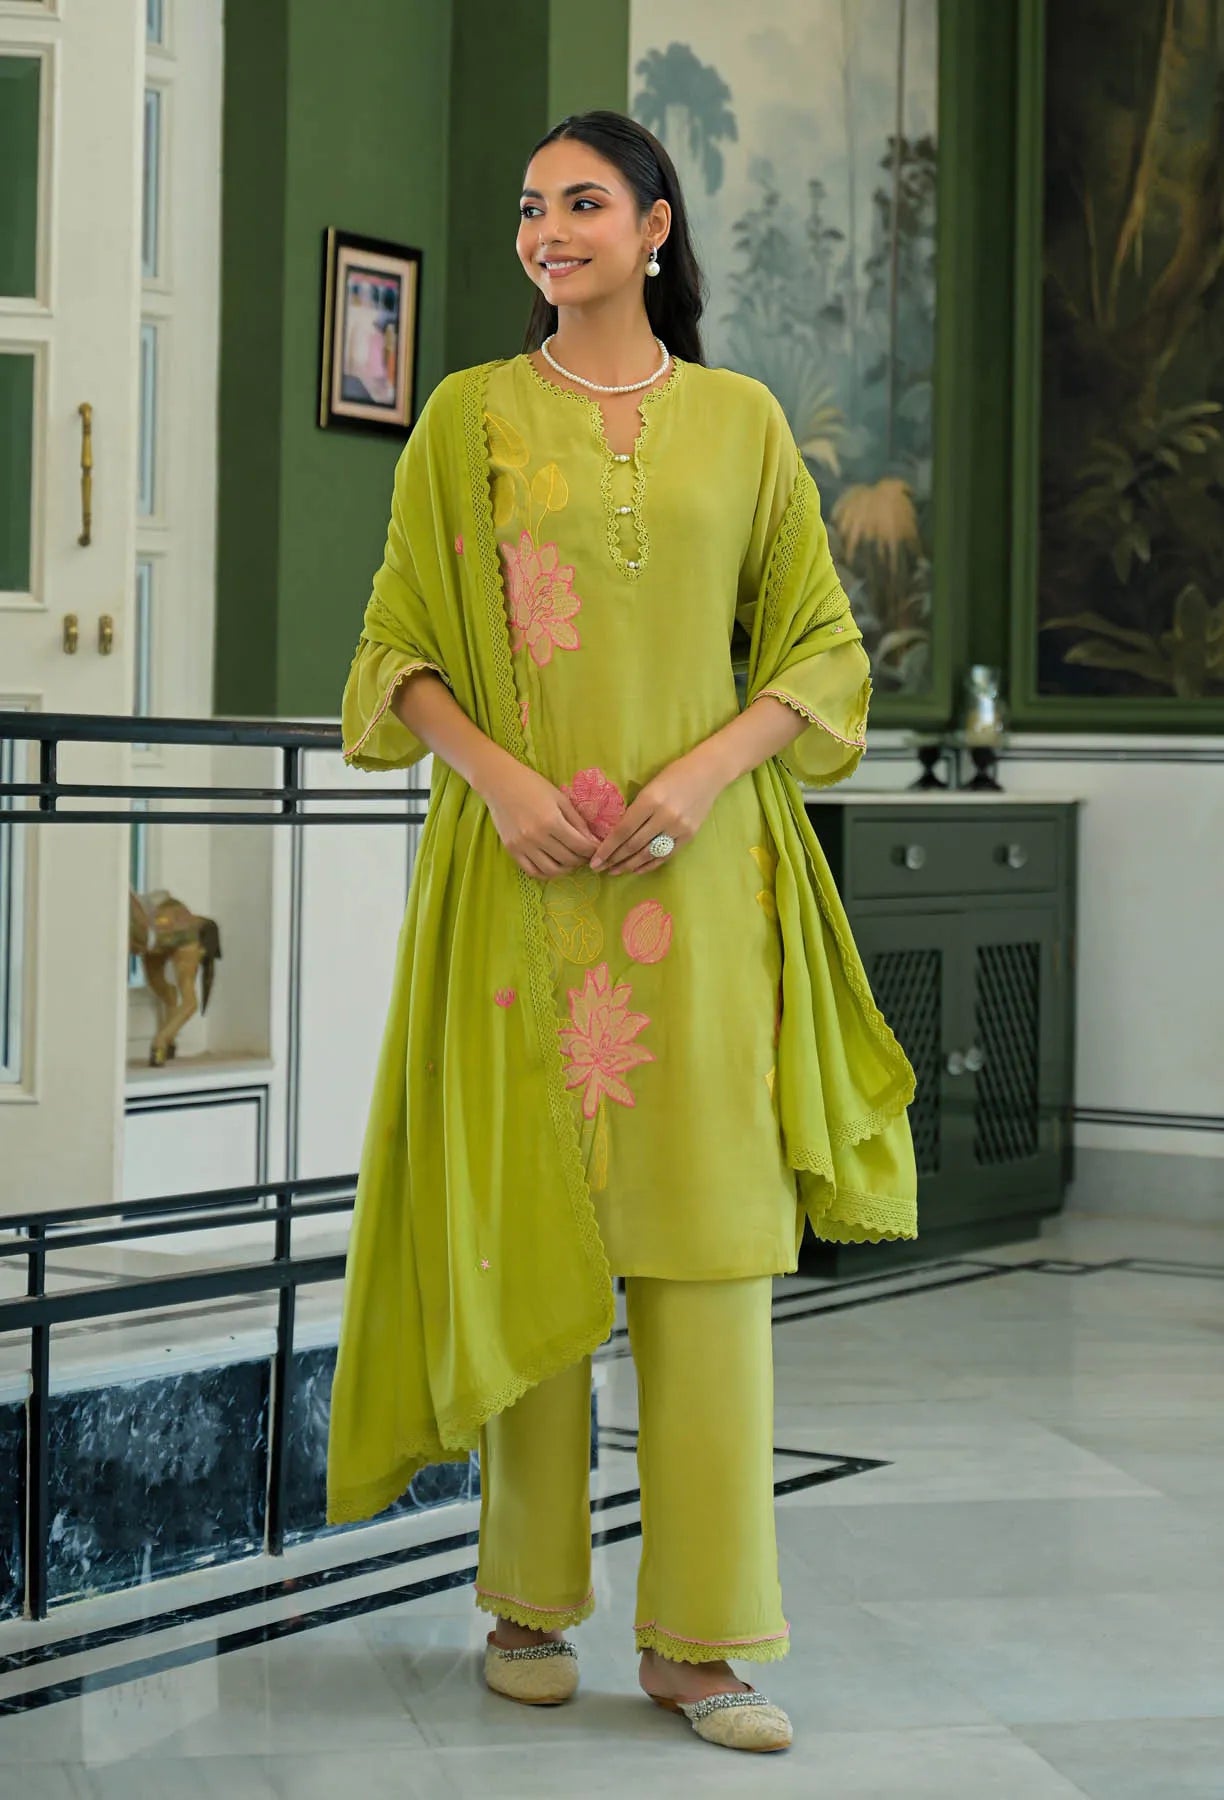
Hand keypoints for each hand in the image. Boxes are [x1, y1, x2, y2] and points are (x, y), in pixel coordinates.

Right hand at [483, 761, 599, 877]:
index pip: (580, 846)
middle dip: (582, 859)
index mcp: (551, 821)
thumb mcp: (560, 799)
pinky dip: (546, 873)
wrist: (499, 783)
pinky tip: (553, 864)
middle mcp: (536, 837)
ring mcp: (522, 846)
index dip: (592, 850)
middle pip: (568, 859)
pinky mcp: (512, 850)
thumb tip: (593, 841)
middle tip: (585, 854)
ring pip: (551, 870)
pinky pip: (532, 871)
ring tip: (570, 860)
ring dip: (566, 868)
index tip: (597, 848)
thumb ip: (577, 821)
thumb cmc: (532, 785)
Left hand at [590, 745, 729, 874]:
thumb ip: (635, 808)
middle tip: (600, 867)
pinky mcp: (689, 836)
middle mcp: (664, 816)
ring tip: (614, 871)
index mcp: (650, 800)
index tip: (595, 859)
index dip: (607, 848)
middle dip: (614, 859)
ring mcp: (678, 828)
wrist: (708, 772)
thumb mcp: (649, 786)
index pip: (623, 830)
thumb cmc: (674, 774)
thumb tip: (615, 832)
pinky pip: (665, 855)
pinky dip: (649, 865)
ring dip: (629, 865)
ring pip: (648, 853)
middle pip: (634, 845)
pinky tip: (636, 869)